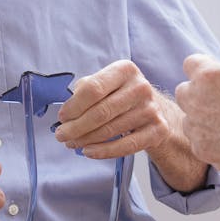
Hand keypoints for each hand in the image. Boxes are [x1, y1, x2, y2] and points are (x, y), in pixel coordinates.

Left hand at [55, 59, 170, 159]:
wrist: (158, 110)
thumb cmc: (123, 96)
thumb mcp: (107, 83)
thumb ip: (86, 90)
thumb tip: (66, 111)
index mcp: (125, 70)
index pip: (93, 88)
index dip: (74, 106)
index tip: (62, 117)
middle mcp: (140, 87)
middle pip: (100, 112)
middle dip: (75, 127)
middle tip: (61, 135)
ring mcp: (150, 109)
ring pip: (110, 130)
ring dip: (85, 140)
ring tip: (72, 143)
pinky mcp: (157, 130)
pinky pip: (125, 145)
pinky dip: (103, 151)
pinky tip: (89, 151)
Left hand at [175, 54, 219, 178]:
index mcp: (208, 75)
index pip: (191, 63)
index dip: (203, 68)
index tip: (214, 75)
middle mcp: (196, 99)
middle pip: (183, 90)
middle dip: (197, 93)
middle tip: (218, 99)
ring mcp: (196, 126)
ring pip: (188, 117)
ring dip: (201, 117)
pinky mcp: (201, 149)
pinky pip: (197, 139)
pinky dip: (209, 138)